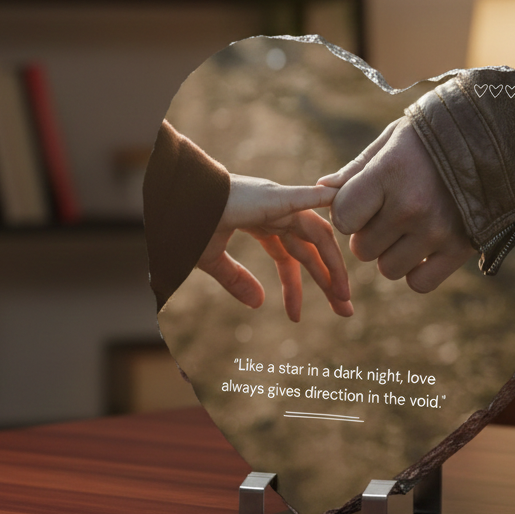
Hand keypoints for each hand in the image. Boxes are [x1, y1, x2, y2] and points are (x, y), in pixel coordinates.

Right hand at [196, 176, 352, 321]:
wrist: (168, 199)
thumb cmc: (184, 222)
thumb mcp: (211, 259)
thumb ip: (235, 278)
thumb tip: (258, 303)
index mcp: (261, 223)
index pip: (290, 256)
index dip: (298, 286)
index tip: (298, 316)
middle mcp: (275, 212)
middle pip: (311, 248)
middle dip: (329, 279)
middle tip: (345, 310)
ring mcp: (276, 202)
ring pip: (317, 234)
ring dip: (334, 264)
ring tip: (344, 294)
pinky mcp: (271, 196)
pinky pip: (305, 200)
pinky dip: (325, 202)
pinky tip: (342, 206)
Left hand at [318, 118, 474, 292]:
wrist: (496, 140)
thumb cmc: (434, 137)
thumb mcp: (392, 141)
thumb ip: (356, 170)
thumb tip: (322, 190)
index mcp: (389, 173)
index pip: (344, 217)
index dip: (348, 213)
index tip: (363, 201)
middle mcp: (411, 206)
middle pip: (362, 248)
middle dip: (369, 234)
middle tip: (390, 212)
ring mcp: (436, 231)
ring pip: (387, 269)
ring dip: (391, 254)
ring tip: (408, 229)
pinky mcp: (459, 249)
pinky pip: (419, 284)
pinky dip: (416, 272)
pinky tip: (423, 250)